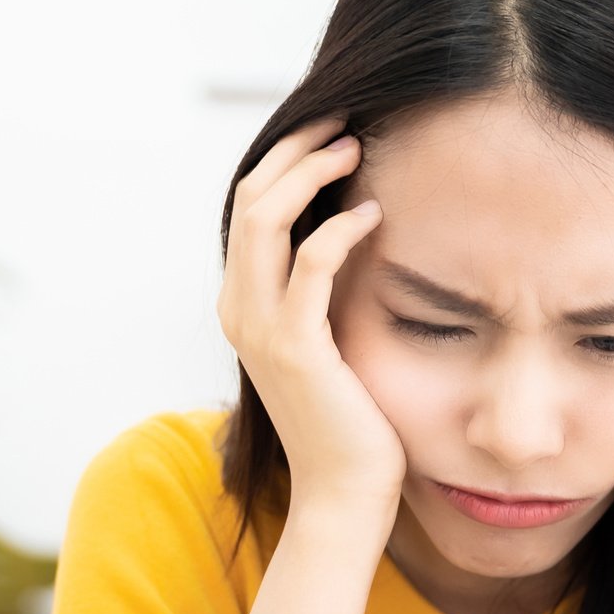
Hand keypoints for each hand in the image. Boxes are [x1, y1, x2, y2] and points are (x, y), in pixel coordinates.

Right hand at [217, 115, 405, 523]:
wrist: (346, 494)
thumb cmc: (353, 418)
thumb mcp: (331, 341)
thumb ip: (326, 293)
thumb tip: (355, 232)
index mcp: (244, 303)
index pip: (248, 205)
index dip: (286, 158)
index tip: (332, 128)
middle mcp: (240, 309)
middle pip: (250, 196)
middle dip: (296, 148)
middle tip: (346, 118)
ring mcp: (261, 328)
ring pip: (265, 217)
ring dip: (312, 173)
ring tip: (358, 148)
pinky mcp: (297, 347)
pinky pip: (309, 265)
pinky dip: (339, 229)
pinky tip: (374, 214)